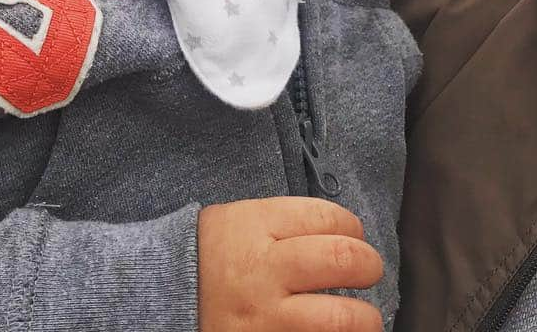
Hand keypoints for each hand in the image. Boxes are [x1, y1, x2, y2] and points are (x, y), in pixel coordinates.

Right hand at [198, 197, 382, 331]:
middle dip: (368, 265)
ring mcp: (265, 317)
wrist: (167, 292)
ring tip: (366, 318)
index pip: (326, 218)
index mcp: (258, 226)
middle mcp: (264, 271)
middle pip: (340, 260)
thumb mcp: (243, 218)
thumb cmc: (215, 251)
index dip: (351, 226)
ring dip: (365, 319)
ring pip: (338, 319)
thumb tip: (345, 233)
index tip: (354, 235)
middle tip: (369, 270)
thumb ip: (290, 221)